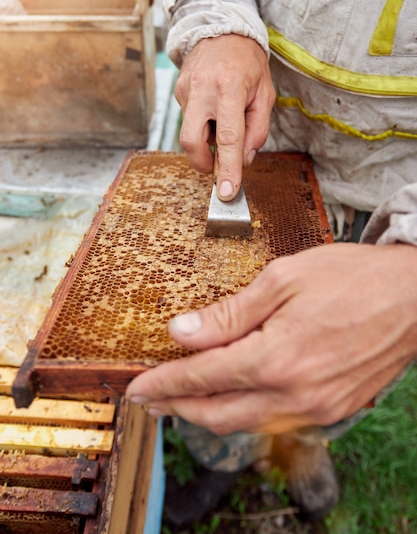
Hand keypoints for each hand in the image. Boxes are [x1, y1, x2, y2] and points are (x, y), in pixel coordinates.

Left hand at [126, 243, 416, 434]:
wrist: (411, 296)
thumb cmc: (350, 277)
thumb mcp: (282, 279)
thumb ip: (229, 312)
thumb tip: (182, 332)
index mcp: (277, 357)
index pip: (202, 377)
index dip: (164, 384)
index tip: (137, 388)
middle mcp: (295, 393)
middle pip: (218, 413)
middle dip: (178, 408)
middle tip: (151, 400)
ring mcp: (316, 407)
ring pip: (246, 423)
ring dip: (210, 414)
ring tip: (185, 400)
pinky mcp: (333, 409)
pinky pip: (276, 420)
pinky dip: (245, 412)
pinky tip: (235, 397)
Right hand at [175, 34, 274, 199]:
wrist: (222, 28)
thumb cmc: (249, 64)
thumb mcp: (265, 94)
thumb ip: (257, 130)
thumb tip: (243, 159)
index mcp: (229, 88)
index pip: (228, 138)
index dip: (227, 168)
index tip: (226, 192)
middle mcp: (203, 89)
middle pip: (191, 141)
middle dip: (202, 163)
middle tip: (217, 167)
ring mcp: (185, 90)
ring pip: (189, 133)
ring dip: (206, 140)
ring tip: (222, 122)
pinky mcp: (178, 91)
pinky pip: (189, 119)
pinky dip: (202, 124)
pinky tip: (213, 109)